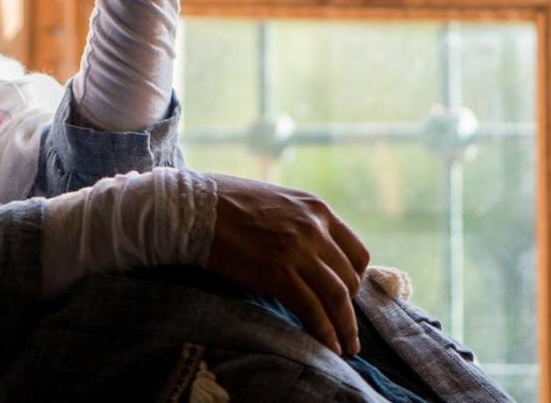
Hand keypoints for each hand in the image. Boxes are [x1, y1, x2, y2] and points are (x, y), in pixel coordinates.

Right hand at [203, 174, 371, 357]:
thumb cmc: (226, 204)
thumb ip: (298, 223)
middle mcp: (314, 228)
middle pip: (350, 278)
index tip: (349, 297)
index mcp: (316, 209)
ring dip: (345, 327)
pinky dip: (324, 331)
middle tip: (346, 329)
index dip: (356, 280)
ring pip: (337, 297)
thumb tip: (307, 251)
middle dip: (350, 308)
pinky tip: (328, 347)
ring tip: (346, 347)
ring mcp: (298, 250)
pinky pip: (311, 309)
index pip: (357, 252)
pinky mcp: (278, 273)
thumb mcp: (276, 202)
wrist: (193, 207)